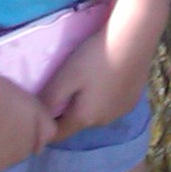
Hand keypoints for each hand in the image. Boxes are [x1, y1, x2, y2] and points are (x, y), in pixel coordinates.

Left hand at [38, 22, 148, 140]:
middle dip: (69, 110)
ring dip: (89, 102)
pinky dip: (106, 96)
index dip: (47, 126)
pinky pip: (112, 104)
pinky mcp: (134, 99)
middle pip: (79, 122)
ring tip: (87, 79)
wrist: (134, 39)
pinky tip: (107, 76)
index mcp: (84, 118)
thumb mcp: (65, 76)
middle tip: (64, 85)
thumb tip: (36, 117)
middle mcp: (104, 121)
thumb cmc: (95, 57)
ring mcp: (122, 110)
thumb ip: (48, 99)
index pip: (59, 133)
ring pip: (97, 112)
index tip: (40, 111)